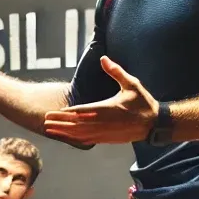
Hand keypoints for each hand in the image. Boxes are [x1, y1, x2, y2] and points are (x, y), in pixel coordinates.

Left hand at [42, 57, 157, 144]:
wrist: (153, 124)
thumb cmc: (142, 103)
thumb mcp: (131, 84)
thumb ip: (116, 72)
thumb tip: (103, 58)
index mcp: (107, 109)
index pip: (81, 112)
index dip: (66, 113)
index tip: (54, 112)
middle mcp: (103, 123)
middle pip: (76, 125)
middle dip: (59, 123)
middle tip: (45, 120)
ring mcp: (104, 133)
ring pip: (79, 134)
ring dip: (63, 132)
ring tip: (49, 129)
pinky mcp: (106, 139)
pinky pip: (86, 140)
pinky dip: (74, 139)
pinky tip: (65, 137)